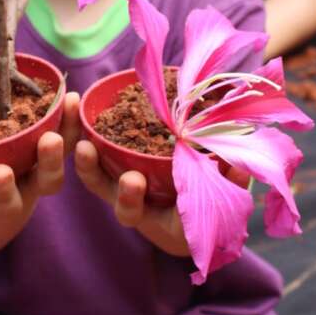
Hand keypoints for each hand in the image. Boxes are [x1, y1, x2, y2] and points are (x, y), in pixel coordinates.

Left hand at [74, 139, 249, 256]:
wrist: (192, 206)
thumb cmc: (204, 208)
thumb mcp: (218, 206)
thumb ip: (227, 187)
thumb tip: (240, 167)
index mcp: (147, 213)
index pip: (129, 210)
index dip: (127, 197)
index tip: (134, 180)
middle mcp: (127, 194)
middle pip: (102, 185)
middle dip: (94, 169)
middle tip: (90, 150)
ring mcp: (119, 172)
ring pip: (92, 163)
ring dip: (83, 149)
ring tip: (77, 129)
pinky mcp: (117, 150)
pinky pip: (95, 140)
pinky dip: (84, 125)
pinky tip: (75, 101)